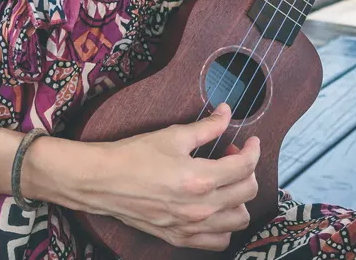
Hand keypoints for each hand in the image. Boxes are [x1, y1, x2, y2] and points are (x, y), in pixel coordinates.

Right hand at [72, 103, 258, 250]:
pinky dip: (224, 226)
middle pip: (247, 192)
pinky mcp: (179, 237)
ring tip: (224, 184)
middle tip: (231, 157)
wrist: (102, 181)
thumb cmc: (133, 156)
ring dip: (238, 199)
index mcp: (199, 178)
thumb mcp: (172, 135)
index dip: (253, 150)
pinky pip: (218, 241)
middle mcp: (199, 207)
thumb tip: (226, 113)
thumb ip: (206, 127)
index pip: (244, 167)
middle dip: (246, 170)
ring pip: (238, 219)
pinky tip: (214, 208)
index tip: (250, 142)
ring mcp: (190, 226)